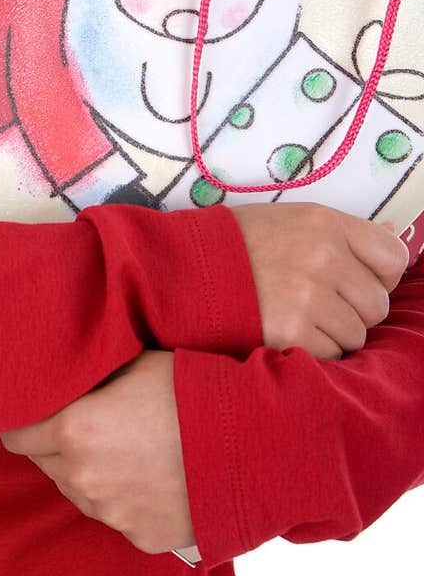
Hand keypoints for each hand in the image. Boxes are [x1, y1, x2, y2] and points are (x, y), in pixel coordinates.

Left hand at [1, 351, 193, 555]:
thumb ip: (86, 376)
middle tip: (94, 420)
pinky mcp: (142, 538)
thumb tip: (56, 372)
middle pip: (46, 464)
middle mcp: (85, 478)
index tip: (38, 410)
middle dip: (59, 444)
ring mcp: (113, 514)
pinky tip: (155, 473)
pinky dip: (126, 497)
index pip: (15, 435)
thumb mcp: (132, 362)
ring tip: (131, 445)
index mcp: (74, 430)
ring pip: (80, 491)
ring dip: (91, 471)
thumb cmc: (193, 390)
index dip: (25, 420)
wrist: (256, 441)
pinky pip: (117, 515)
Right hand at [232, 201, 408, 359]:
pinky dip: (312, 351)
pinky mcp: (292, 333)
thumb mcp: (289, 220)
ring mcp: (308, 296)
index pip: (393, 255)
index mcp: (324, 223)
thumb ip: (343, 233)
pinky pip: (330, 354)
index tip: (357, 280)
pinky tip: (284, 332)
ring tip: (296, 317)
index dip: (379, 275)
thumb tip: (396, 235)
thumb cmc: (236, 245)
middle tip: (317, 304)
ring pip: (356, 334)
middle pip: (377, 303)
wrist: (180, 268)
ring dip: (333, 334)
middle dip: (353, 310)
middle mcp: (323, 257)